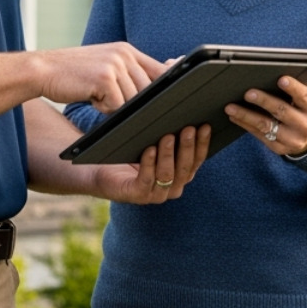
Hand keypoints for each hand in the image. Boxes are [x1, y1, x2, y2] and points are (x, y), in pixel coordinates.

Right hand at [34, 43, 164, 111]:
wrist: (42, 69)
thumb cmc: (74, 74)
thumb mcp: (105, 66)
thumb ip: (128, 73)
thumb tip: (155, 88)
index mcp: (126, 50)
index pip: (160, 69)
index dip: (167, 87)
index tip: (171, 99)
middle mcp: (124, 54)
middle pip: (148, 89)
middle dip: (134, 103)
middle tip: (111, 101)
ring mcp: (115, 64)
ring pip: (132, 100)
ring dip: (115, 106)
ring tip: (96, 95)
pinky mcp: (104, 78)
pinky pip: (116, 105)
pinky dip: (103, 108)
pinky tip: (90, 97)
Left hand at [95, 125, 210, 202]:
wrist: (101, 170)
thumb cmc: (132, 152)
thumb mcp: (155, 143)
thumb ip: (172, 135)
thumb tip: (185, 112)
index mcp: (181, 176)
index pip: (197, 160)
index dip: (203, 144)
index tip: (205, 126)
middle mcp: (172, 188)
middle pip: (185, 168)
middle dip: (188, 147)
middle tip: (188, 128)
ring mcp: (155, 194)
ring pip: (167, 175)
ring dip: (168, 155)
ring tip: (168, 136)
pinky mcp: (136, 195)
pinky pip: (145, 180)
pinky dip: (148, 165)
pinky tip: (149, 150)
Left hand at [224, 76, 306, 156]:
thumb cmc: (304, 111)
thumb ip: (293, 91)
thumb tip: (267, 76)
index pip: (304, 97)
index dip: (293, 88)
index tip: (281, 79)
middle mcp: (305, 126)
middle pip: (282, 111)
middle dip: (263, 101)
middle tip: (248, 93)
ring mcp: (292, 140)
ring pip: (266, 126)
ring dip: (246, 115)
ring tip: (231, 107)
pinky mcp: (279, 148)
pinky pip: (260, 135)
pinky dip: (245, 125)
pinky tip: (235, 117)